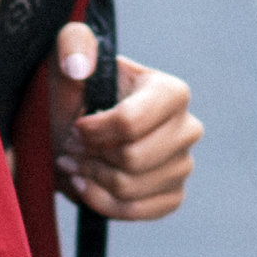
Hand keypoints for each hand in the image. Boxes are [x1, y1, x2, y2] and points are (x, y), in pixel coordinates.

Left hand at [53, 26, 201, 219]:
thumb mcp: (69, 59)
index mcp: (171, 92)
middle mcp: (187, 128)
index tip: (76, 125)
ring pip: (130, 188)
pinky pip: (136, 211)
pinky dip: (103, 203)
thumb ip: (72, 45)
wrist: (79, 132)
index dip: (94, 131)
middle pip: (133, 159)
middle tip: (72, 147)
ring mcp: (183, 165)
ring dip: (92, 179)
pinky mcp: (172, 196)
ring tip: (76, 164)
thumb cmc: (77, 92)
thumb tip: (79, 67)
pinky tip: (88, 185)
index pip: (131, 123)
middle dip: (91, 156)